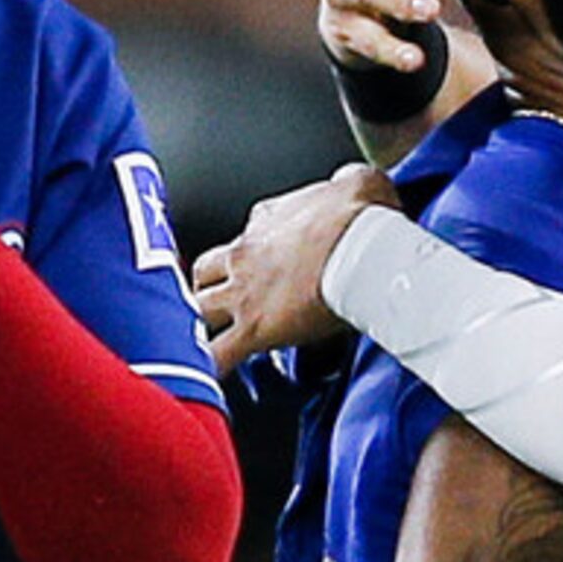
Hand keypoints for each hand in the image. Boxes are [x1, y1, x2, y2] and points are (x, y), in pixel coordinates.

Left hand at [189, 163, 398, 372]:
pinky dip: (211, 367)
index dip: (252, 251)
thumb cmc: (362, 215)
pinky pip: (218, 355)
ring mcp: (244, 292)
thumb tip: (355, 183)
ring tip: (202, 340)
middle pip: (204, 271)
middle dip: (205, 286)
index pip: (246, 235)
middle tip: (215, 301)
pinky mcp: (254, 327)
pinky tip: (205, 379)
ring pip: (199, 308)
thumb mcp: (356, 182)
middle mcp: (245, 254)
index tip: (266, 263)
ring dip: (198, 324)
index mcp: (267, 221)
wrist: (363, 243)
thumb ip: (348, 182)